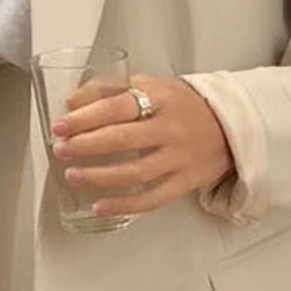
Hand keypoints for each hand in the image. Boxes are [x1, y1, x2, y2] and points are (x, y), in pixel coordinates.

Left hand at [48, 73, 236, 217]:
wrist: (230, 125)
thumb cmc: (181, 104)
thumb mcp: (150, 85)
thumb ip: (110, 88)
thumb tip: (72, 102)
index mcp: (161, 98)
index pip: (117, 107)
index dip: (85, 117)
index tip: (60, 126)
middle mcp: (171, 128)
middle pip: (123, 139)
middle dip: (86, 146)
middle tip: (61, 150)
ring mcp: (179, 158)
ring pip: (134, 173)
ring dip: (98, 176)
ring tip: (72, 175)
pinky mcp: (185, 182)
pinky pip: (151, 199)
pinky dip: (123, 205)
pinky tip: (99, 206)